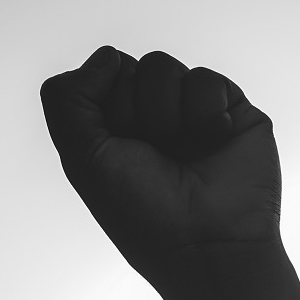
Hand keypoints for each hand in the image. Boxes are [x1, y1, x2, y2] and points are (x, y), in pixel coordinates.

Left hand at [41, 47, 280, 289]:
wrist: (208, 243)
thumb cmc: (143, 212)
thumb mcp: (81, 157)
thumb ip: (67, 97)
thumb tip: (109, 56)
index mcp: (115, 129)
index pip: (100, 76)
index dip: (104, 102)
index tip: (118, 145)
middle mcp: (152, 119)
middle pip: (131, 67)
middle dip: (136, 109)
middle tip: (154, 153)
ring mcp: (192, 113)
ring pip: (165, 67)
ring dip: (168, 113)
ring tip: (185, 151)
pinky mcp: (233, 112)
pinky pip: (207, 79)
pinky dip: (205, 113)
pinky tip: (214, 143)